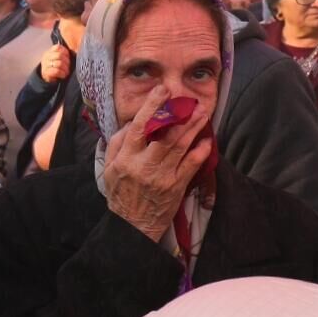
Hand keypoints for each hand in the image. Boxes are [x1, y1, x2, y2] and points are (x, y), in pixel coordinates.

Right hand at [39, 43, 70, 82]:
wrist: (47, 76)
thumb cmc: (56, 66)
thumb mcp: (58, 58)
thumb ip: (64, 54)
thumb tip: (74, 52)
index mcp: (50, 52)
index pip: (58, 47)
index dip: (65, 52)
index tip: (68, 56)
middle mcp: (47, 57)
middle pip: (59, 55)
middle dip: (67, 61)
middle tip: (68, 65)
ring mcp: (45, 65)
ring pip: (59, 63)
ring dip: (65, 68)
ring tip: (67, 71)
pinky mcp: (46, 73)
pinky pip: (56, 71)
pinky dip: (62, 73)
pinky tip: (63, 75)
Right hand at [102, 87, 214, 243]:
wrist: (133, 225)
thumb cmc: (121, 194)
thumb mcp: (109, 168)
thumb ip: (117, 144)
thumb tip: (131, 123)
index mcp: (126, 158)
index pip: (140, 127)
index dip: (152, 107)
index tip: (162, 91)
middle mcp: (145, 165)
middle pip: (166, 134)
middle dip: (181, 115)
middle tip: (191, 101)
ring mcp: (163, 176)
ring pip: (181, 146)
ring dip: (194, 127)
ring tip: (203, 113)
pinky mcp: (177, 186)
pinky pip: (192, 165)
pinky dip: (201, 151)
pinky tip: (207, 140)